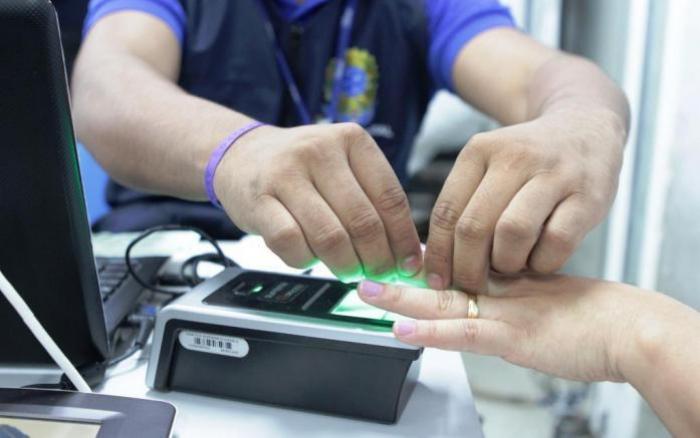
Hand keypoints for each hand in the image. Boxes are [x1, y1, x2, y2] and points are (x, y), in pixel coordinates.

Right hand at [214, 123, 421, 279]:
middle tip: (378, 274)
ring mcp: (286, 173)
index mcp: (352, 140)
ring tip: (349, 270)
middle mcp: (320, 150)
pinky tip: (310, 259)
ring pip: (330, 237)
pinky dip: (306, 261)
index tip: (409, 265)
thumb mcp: (342, 167)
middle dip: (377, 259)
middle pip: (363, 221)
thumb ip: (372, 202)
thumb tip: (407, 256)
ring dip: (345, 265)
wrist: (240, 155)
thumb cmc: (301, 169)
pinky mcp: (259, 199)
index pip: (391, 198)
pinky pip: (292, 243)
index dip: (404, 239)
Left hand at [357, 275, 643, 381]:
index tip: (398, 258)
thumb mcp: (538, 288)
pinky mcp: (518, 336)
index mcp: (503, 270)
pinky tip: (402, 331)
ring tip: (368, 293)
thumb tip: (471, 281)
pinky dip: (432, 333)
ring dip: (404, 298)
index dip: (425, 260)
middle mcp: (499, 284)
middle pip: (442, 275)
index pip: (456, 256)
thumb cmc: (586, 311)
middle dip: (402, 276)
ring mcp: (506, 308)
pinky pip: (467, 334)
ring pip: (447, 300)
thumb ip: (506, 282)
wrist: (629, 326)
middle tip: (365, 271)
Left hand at [424, 110, 625, 290]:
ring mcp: (555, 174)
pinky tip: (539, 260)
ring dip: (506, 264)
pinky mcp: (589, 196)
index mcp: (480, 151)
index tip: (436, 280)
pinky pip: (556, 243)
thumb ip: (462, 207)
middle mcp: (515, 157)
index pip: (446, 212)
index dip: (438, 254)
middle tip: (472, 285)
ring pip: (513, 233)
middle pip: (474, 227)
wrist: (586, 129)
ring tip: (508, 266)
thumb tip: (435, 265)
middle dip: (467, 267)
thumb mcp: (488, 168)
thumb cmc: (527, 164)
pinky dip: (543, 263)